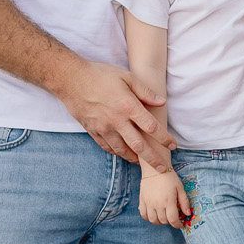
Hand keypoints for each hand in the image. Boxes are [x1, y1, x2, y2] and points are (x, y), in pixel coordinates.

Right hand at [54, 59, 174, 166]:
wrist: (71, 79)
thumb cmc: (100, 74)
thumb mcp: (126, 76)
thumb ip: (145, 91)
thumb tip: (162, 102)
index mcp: (128, 107)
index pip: (151, 127)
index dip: (164, 138)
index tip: (172, 145)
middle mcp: (117, 121)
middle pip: (139, 146)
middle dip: (153, 159)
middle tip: (162, 168)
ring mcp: (103, 128)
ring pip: (122, 150)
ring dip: (134, 158)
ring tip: (143, 162)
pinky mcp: (93, 131)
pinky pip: (107, 147)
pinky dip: (117, 152)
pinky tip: (123, 153)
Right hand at [139, 166, 191, 228]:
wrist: (155, 169)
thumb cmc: (170, 178)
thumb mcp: (180, 188)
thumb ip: (184, 202)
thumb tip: (188, 214)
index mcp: (168, 201)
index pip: (173, 220)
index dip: (177, 224)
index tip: (180, 224)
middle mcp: (157, 204)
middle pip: (163, 221)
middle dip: (169, 222)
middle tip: (172, 217)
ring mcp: (148, 203)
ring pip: (153, 220)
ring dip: (159, 221)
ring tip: (164, 216)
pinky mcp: (142, 201)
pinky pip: (144, 215)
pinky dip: (149, 218)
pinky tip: (154, 214)